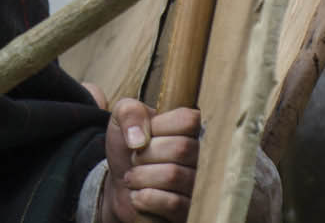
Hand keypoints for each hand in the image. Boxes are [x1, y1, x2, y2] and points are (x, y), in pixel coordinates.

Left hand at [100, 98, 200, 222]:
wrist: (121, 185)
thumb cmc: (128, 149)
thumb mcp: (121, 120)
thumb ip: (130, 113)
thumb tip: (139, 139)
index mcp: (192, 129)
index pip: (188, 120)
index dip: (159, 127)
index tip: (147, 135)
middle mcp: (203, 157)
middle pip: (181, 149)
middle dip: (145, 154)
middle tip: (136, 159)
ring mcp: (199, 186)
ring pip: (173, 175)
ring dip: (141, 176)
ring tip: (135, 177)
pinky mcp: (188, 211)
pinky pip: (172, 203)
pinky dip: (145, 198)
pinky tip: (139, 195)